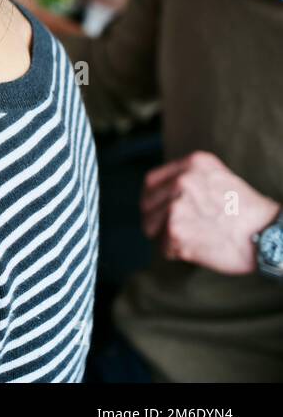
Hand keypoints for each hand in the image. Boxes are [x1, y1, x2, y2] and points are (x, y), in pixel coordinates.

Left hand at [140, 150, 280, 275]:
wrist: (270, 235)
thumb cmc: (248, 212)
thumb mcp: (218, 178)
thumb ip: (189, 178)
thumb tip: (162, 192)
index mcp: (193, 163)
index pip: (151, 182)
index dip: (152, 199)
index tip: (157, 210)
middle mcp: (182, 180)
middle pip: (146, 205)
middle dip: (156, 221)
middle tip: (174, 231)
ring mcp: (177, 205)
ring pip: (150, 227)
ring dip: (165, 237)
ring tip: (190, 239)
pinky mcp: (176, 231)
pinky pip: (163, 247)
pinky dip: (176, 253)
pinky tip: (197, 249)